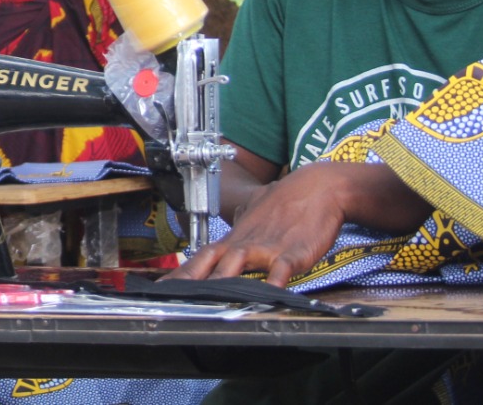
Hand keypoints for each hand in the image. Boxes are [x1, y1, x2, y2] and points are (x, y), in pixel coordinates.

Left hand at [172, 162, 355, 285]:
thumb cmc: (289, 201)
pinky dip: (274, 280)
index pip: (202, 255)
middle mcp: (246, 242)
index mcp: (237, 237)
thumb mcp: (258, 210)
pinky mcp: (293, 252)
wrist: (319, 187)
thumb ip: (243, 221)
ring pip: (238, 261)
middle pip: (212, 259)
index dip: (182, 271)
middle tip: (171, 293)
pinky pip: (281, 267)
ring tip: (208, 296)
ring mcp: (267, 246)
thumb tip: (234, 227)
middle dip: (191, 277)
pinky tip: (270, 293)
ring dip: (222, 278)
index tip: (163, 286)